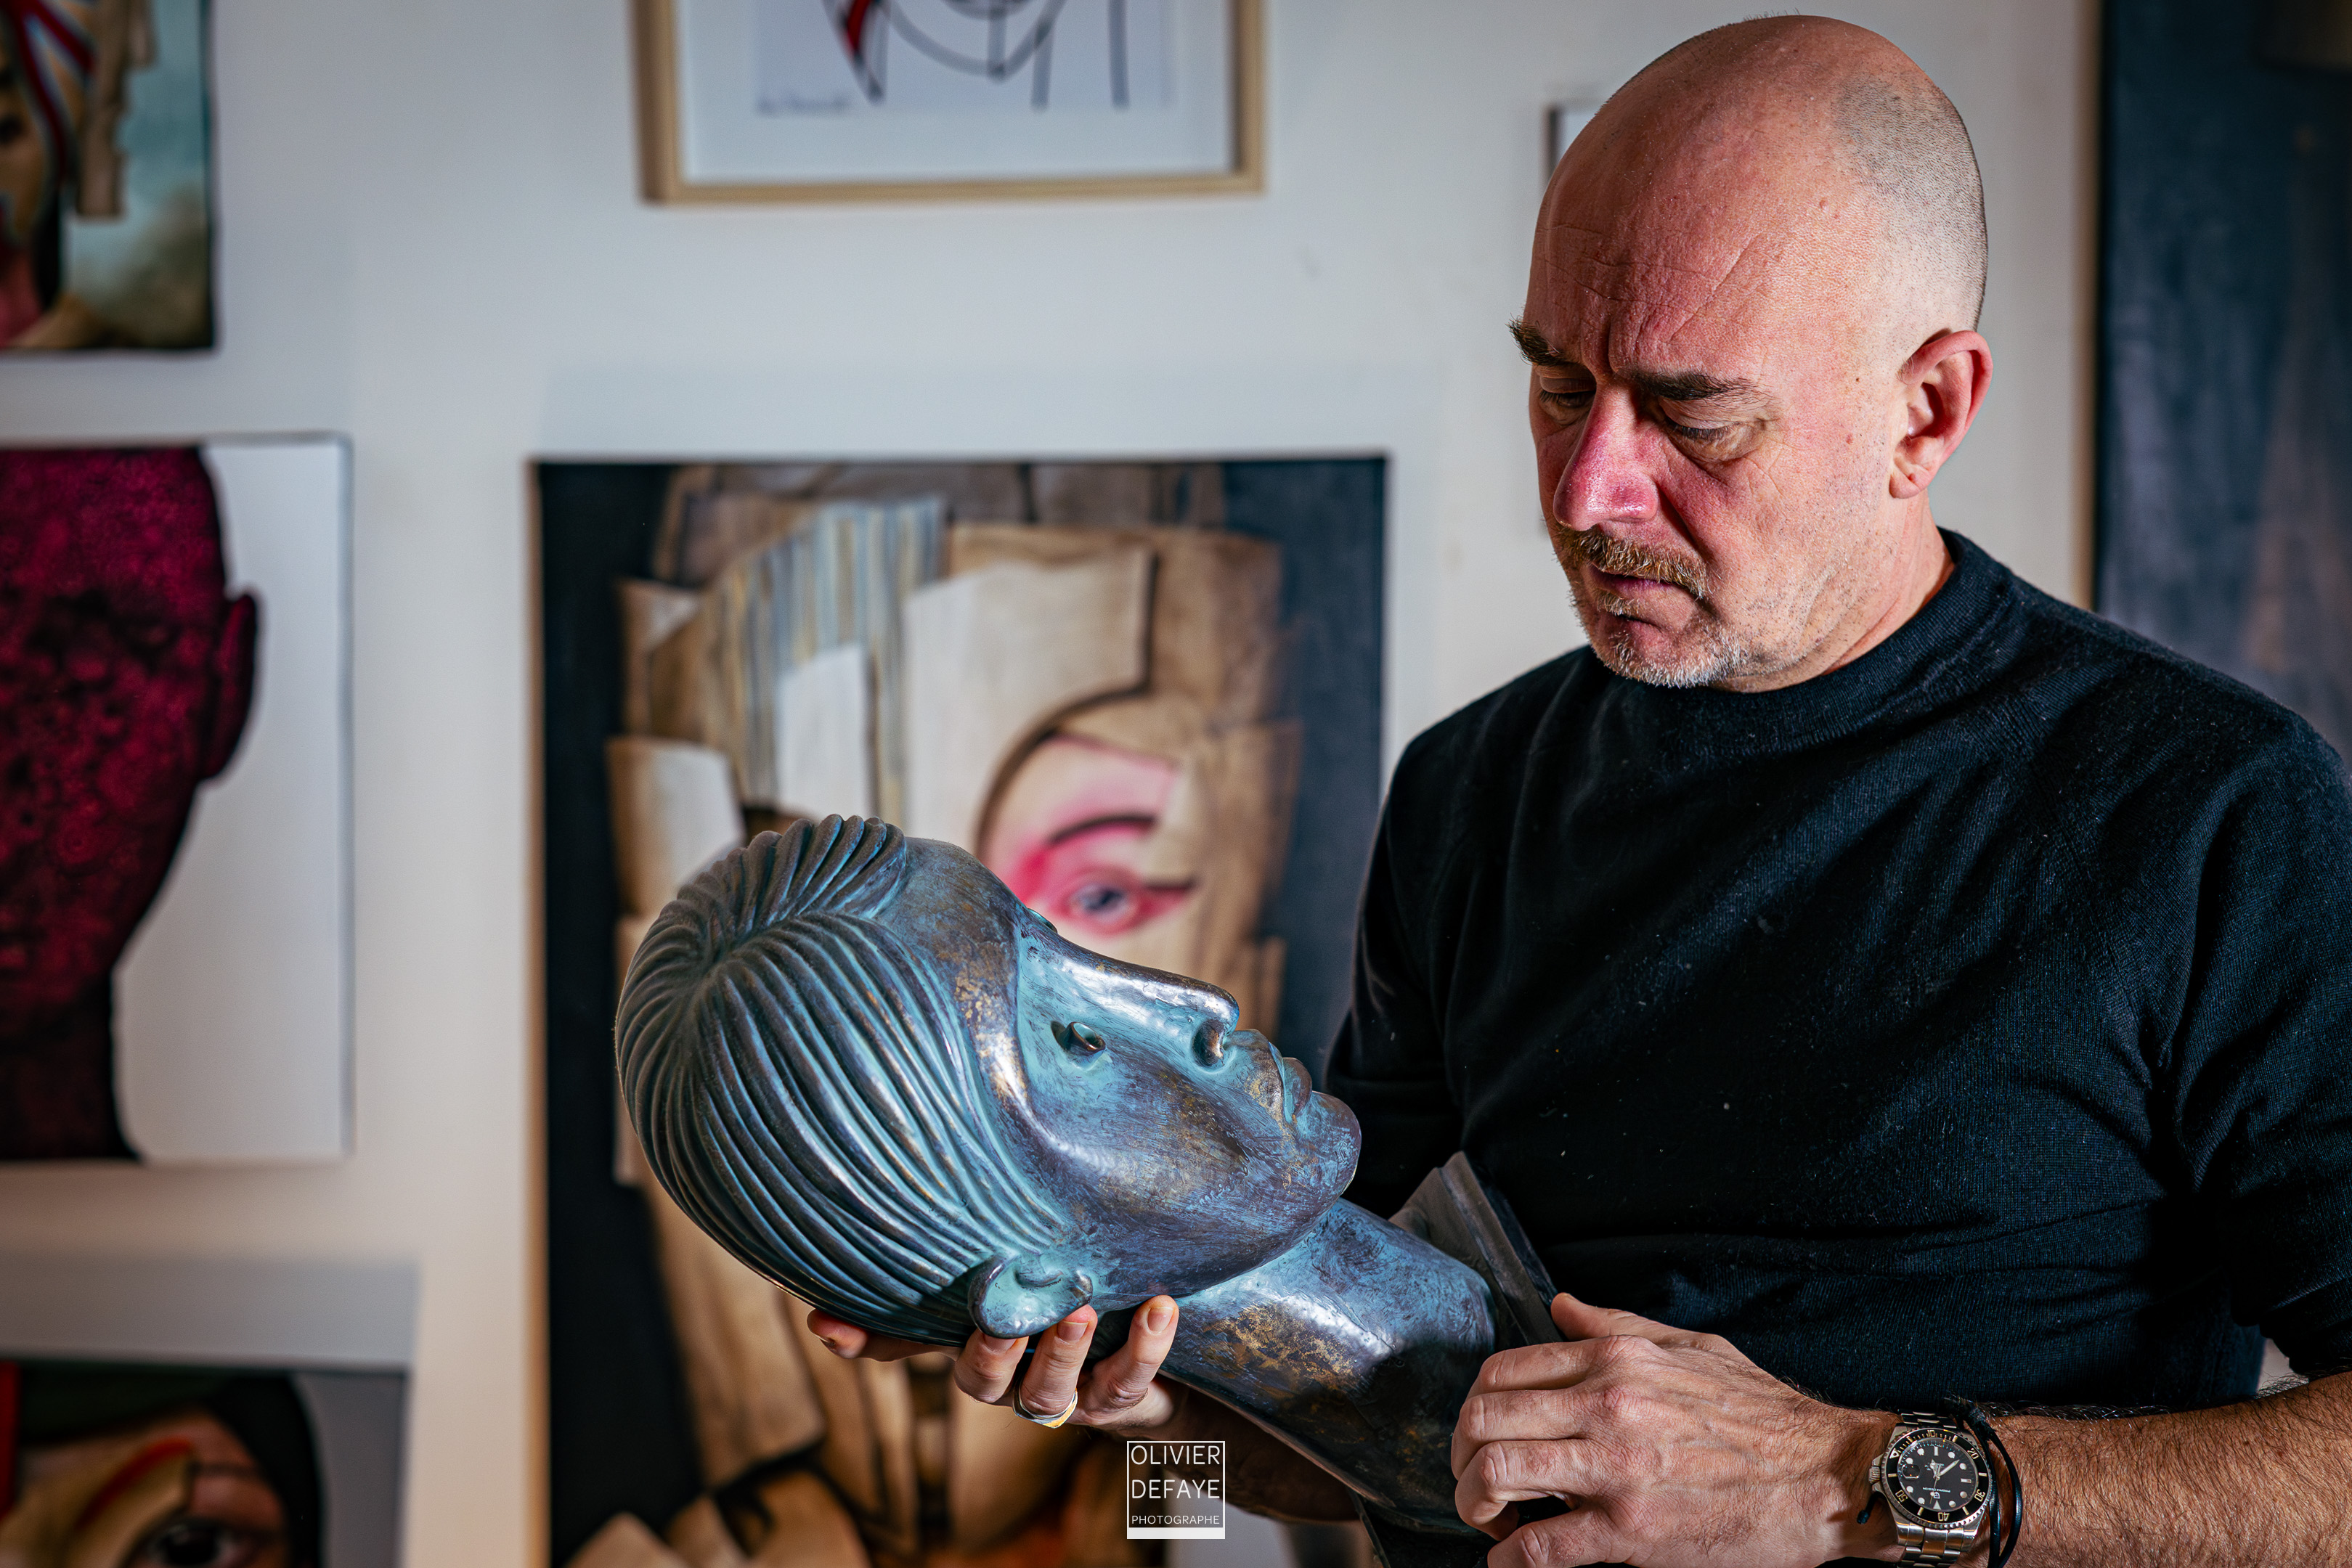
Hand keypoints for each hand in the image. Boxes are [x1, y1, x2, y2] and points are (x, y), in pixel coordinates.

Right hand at [807, 1295, 1186, 1432]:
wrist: (1154, 1355)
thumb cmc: (1067, 1306)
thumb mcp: (1016, 1279)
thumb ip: (967, 1259)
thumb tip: (892, 1216)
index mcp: (975, 1345)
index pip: (906, 1347)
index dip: (867, 1341)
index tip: (827, 1323)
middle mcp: (1009, 1379)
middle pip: (980, 1381)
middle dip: (988, 1351)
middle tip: (1002, 1320)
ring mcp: (1064, 1396)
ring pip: (1049, 1393)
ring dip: (1062, 1352)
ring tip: (1080, 1310)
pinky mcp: (1118, 1400)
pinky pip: (1127, 1382)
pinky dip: (1145, 1346)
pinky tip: (1160, 1308)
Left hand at [1450, 1292, 1893, 1566]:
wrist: (1829, 1476)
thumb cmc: (1766, 1415)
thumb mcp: (1691, 1347)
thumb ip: (1616, 1325)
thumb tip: (1560, 1306)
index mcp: (1614, 1360)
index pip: (1501, 1371)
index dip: (1473, 1405)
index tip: (1480, 1431)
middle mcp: (1604, 1406)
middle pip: (1482, 1420)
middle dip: (1459, 1455)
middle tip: (1471, 1478)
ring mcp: (1614, 1471)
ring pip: (1495, 1476)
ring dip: (1473, 1504)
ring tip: (1490, 1520)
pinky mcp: (1630, 1533)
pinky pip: (1540, 1548)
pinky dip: (1507, 1560)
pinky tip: (1508, 1562)